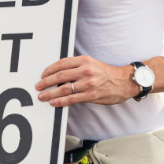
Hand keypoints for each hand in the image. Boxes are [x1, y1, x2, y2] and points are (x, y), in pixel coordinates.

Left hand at [36, 55, 163, 106]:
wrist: (125, 82)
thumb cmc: (107, 73)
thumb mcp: (92, 64)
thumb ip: (77, 66)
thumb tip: (59, 73)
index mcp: (85, 60)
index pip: (61, 63)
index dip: (49, 70)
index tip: (42, 75)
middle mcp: (86, 70)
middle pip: (59, 76)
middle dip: (46, 82)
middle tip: (38, 86)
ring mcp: (88, 83)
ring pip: (63, 89)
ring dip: (50, 94)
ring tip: (42, 96)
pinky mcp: (91, 95)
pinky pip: (72, 99)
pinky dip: (60, 101)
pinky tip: (54, 103)